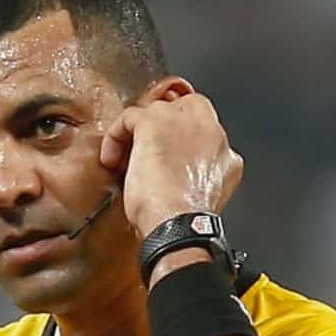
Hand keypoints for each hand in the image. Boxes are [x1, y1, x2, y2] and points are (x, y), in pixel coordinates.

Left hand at [98, 90, 243, 237]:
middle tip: (140, 153)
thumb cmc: (184, 220)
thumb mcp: (203, 195)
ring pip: (155, 111)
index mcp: (223, 152)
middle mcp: (209, 129)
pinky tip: (112, 160)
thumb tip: (186, 176)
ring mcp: (184, 120)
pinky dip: (115, 136)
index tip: (161, 160)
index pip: (200, 132)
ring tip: (125, 162)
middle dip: (158, 129)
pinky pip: (129, 116)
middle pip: (180, 111)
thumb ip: (201, 175)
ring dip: (136, 135)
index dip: (175, 143)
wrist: (178, 223)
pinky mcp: (155, 121)